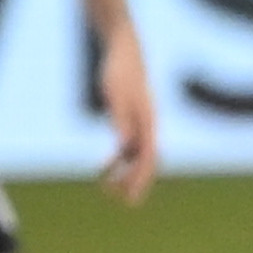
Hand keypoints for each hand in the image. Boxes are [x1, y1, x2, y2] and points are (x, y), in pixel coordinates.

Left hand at [94, 20, 159, 205]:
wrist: (124, 48)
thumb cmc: (120, 70)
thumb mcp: (116, 94)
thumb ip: (121, 119)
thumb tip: (124, 145)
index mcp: (149, 122)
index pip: (148, 158)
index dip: (141, 179)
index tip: (130, 196)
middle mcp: (149, 126)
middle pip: (146, 162)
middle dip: (136, 183)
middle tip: (124, 203)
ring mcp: (141, 124)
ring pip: (137, 157)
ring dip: (125, 174)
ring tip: (108, 189)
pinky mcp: (131, 119)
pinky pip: (127, 147)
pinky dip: (118, 160)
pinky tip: (103, 168)